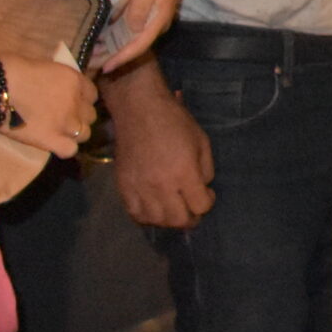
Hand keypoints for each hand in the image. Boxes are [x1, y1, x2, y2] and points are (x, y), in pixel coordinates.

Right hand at [0, 54, 100, 158]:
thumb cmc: (12, 70)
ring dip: (74, 134)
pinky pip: (70, 150)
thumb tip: (55, 85)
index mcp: (75, 80)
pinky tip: (53, 144)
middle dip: (79, 117)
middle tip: (62, 118)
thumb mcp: (44, 67)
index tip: (71, 102)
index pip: (92, 95)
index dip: (82, 100)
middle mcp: (76, 102)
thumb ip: (57, 79)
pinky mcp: (51, 139)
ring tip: (58, 132)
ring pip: (85, 134)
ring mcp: (66, 123)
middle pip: (90, 115)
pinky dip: (64, 149)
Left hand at [97, 0, 188, 73]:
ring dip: (112, 46)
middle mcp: (155, 22)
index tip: (105, 68)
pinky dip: (115, 33)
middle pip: (134, 45)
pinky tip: (101, 36)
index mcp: (159, 18)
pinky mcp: (143, 9)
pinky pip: (128, 27)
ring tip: (92, 52)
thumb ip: (139, 9)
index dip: (123, 58)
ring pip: (130, 37)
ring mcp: (150, 16)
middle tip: (92, 63)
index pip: (140, 45)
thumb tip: (132, 30)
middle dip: (114, 56)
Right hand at [102, 64, 215, 227]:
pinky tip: (155, 208)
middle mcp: (161, 185)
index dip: (208, 202)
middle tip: (193, 208)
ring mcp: (139, 188)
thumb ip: (205, 170)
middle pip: (178, 220)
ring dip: (169, 220)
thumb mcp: (202, 142)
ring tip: (174, 209)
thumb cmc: (175, 122)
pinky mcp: (123, 187)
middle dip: (191, 218)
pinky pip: (135, 214)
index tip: (207, 193)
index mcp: (184, 172)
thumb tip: (202, 190)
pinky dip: (147, 216)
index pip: (200, 206)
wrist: (139, 110)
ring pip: (156, 221)